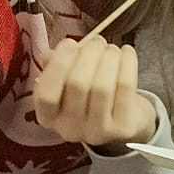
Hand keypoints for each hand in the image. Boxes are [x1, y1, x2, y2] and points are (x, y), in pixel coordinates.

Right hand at [31, 34, 156, 149]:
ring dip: (108, 58)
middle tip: (97, 42)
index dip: (58, 64)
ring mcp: (97, 132)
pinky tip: (127, 52)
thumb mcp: (66, 82)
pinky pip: (125, 87)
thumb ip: (56, 65)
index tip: (69, 42)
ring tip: (112, 48)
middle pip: (77, 85)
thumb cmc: (89, 95)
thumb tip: (55, 51)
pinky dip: (127, 63)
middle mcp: (69, 128)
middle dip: (88, 54)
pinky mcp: (123, 129)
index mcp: (49, 117)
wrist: (123, 120)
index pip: (46, 94)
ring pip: (102, 87)